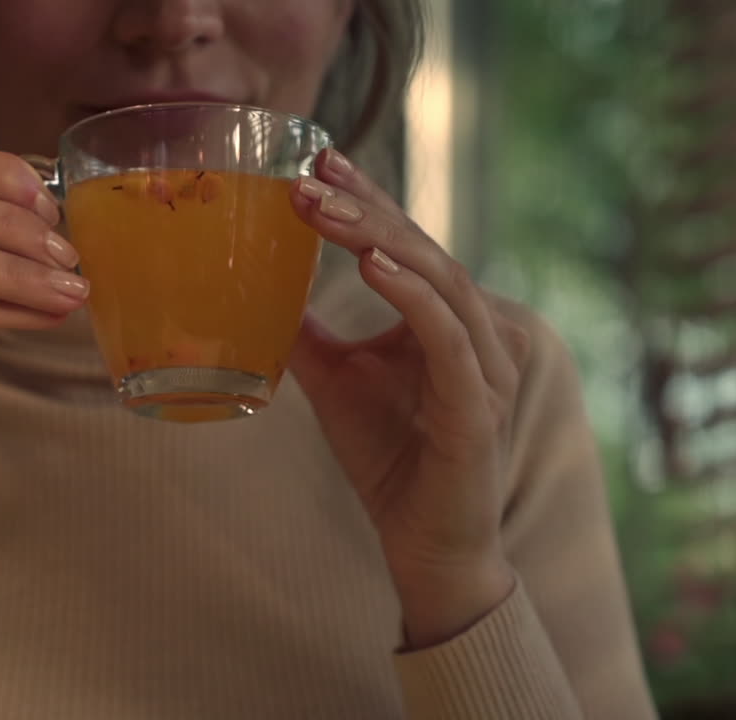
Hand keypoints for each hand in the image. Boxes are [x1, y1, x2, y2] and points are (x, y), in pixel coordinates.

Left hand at [289, 148, 530, 647]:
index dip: (365, 200)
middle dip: (366, 207)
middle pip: (421, 249)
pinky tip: (373, 267)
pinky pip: (449, 340)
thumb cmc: (388, 458)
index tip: (317, 162)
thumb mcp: (334, 382)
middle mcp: (471, 331)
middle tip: (313, 172)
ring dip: (382, 239)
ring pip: (439, 281)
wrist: (425, 542)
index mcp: (440, 318)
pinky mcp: (478, 409)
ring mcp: (482, 367)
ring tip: (327, 209)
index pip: (404, 243)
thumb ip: (307, 335)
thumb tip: (253, 290)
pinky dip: (413, 299)